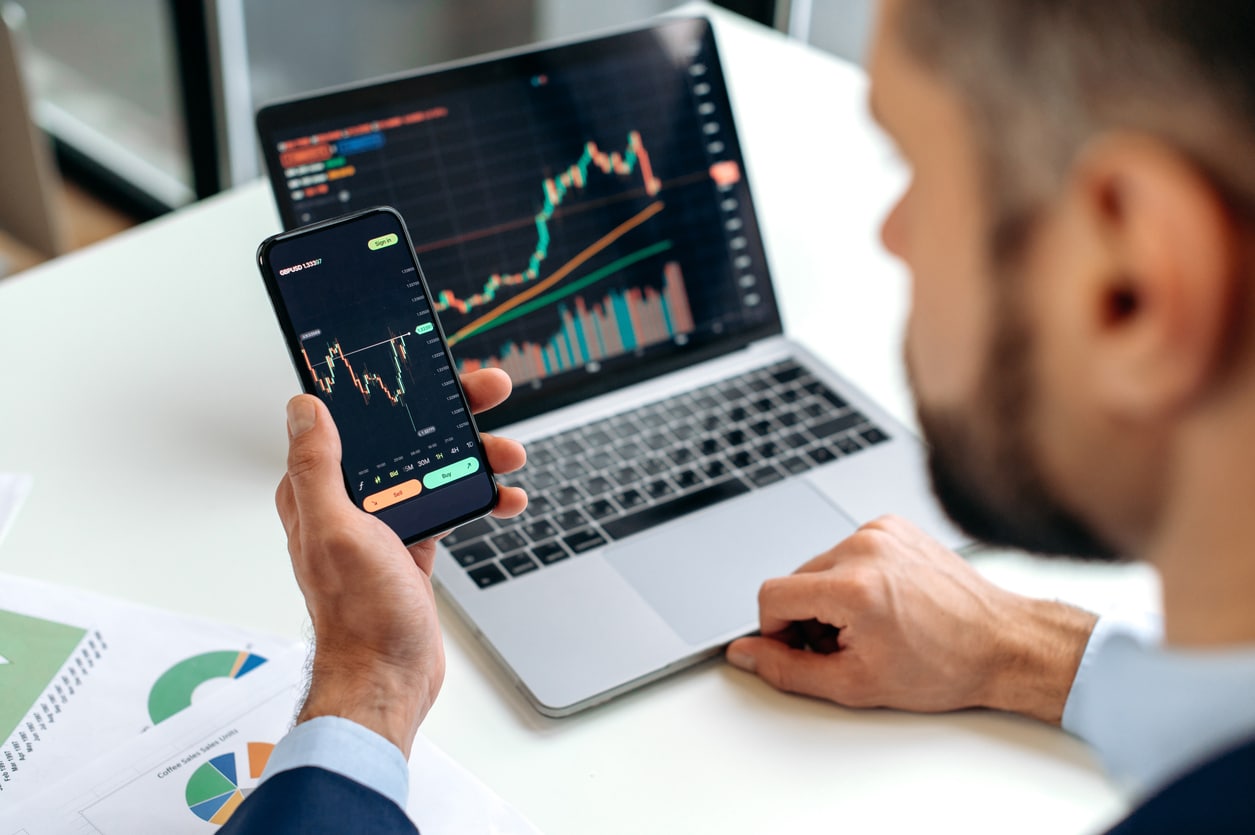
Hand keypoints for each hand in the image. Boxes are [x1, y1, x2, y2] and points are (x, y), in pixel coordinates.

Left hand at [275, 368, 525, 756]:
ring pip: (435, 466)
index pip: (354, 419)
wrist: (388, 677)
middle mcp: (350, 501)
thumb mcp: (334, 530)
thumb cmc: (357, 615)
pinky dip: (483, 497)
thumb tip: (304, 406)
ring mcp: (384, 523)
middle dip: (452, 412)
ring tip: (509, 453)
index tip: (429, 367)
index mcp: (319, 490)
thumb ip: (318, 467)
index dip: (393, 388)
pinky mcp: (414, 545)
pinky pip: (452, 504)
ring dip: (476, 454)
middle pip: (403, 435)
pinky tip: (507, 498)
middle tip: (491, 390)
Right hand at [725, 516, 1095, 723]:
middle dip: (808, 617)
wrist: (1004, 643)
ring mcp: (881, 531)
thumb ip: (788, 669)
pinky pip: (848, 550)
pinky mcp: (893, 525)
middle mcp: (864, 548)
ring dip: (831, 597)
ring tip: (871, 625)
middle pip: (795, 580)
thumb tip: (746, 654)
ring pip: (820, 565)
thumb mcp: (855, 684)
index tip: (801, 649)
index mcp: (853, 586)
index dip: (775, 630)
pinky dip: (854, 577)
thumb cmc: (945, 666)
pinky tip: (884, 602)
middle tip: (846, 646)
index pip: (771, 595)